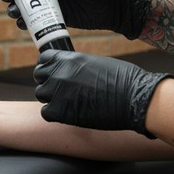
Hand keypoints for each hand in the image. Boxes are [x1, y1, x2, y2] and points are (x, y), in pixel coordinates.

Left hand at [33, 50, 172, 136]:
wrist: (134, 98)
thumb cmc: (124, 80)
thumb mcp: (96, 63)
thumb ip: (78, 66)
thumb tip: (71, 73)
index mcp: (70, 58)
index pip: (44, 59)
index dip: (48, 67)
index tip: (54, 74)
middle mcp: (60, 73)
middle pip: (39, 77)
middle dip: (49, 83)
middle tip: (62, 91)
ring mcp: (58, 92)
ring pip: (41, 94)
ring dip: (52, 99)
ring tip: (69, 103)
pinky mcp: (60, 111)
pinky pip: (46, 113)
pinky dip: (55, 114)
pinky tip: (69, 114)